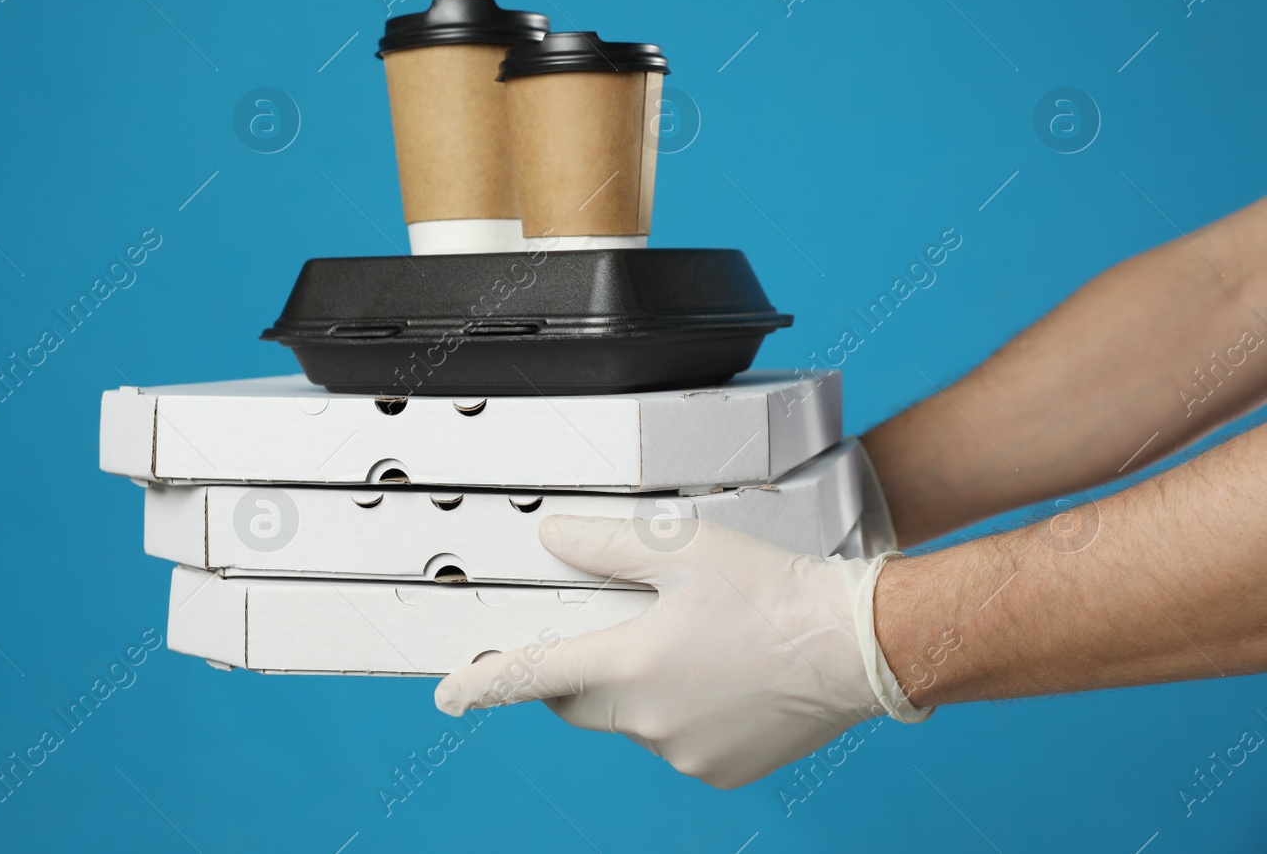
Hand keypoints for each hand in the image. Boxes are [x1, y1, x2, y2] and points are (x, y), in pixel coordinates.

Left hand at [433, 515, 930, 787]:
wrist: (859, 646)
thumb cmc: (776, 592)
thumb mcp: (686, 550)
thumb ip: (609, 544)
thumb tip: (555, 536)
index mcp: (631, 664)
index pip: (533, 675)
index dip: (483, 682)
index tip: (448, 692)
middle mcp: (649, 720)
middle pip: (580, 700)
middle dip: (578, 671)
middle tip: (611, 631)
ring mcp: (685, 753)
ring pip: (634, 719)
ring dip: (642, 688)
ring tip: (699, 643)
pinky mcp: (720, 770)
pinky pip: (678, 742)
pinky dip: (683, 713)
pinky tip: (724, 676)